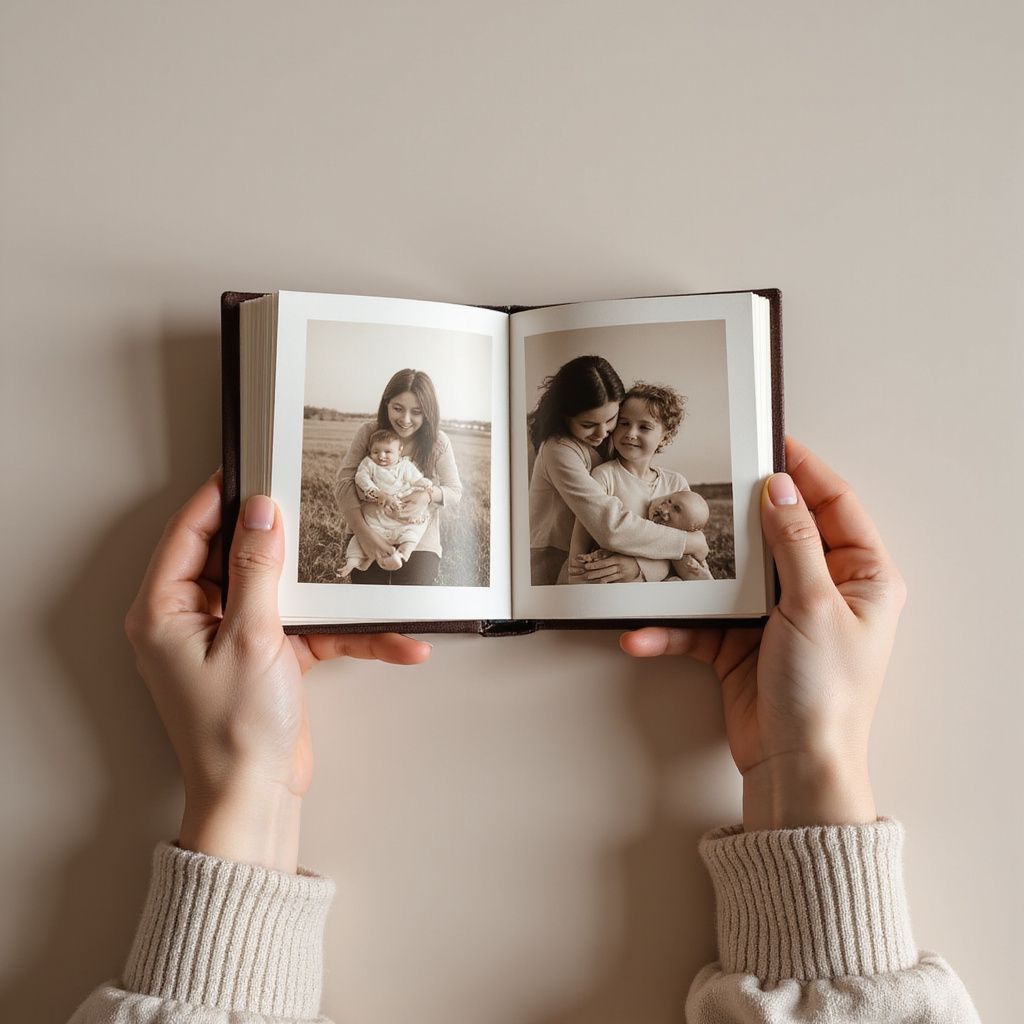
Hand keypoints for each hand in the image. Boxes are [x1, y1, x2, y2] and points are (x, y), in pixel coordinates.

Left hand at [124, 474, 430, 871]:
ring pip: (281, 591)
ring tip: (362, 574)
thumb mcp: (249, 638)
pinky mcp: (267, 656)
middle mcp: (194, 619)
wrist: (257, 798)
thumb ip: (256, 569)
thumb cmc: (233, 730)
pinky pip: (309, 630)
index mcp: (166, 610)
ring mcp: (233, 637)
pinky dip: (347, 635)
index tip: (255, 468)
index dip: (221, 497)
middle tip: (313, 503)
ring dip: (327, 593)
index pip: (189, 533)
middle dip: (282, 539)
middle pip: (238, 556)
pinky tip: (393, 641)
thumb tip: (260, 513)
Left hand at [568, 550, 641, 582]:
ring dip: (598, 578)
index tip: (586, 566)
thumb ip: (606, 554)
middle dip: (594, 573)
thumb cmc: (625, 557)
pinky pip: (613, 582)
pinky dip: (606, 583)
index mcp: (617, 559)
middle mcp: (619, 567)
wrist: (639, 565)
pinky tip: (599, 583)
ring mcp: (621, 574)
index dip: (595, 565)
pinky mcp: (623, 580)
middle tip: (585, 574)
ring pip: (608, 577)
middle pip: (604, 570)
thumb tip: (594, 554)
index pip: (604, 562)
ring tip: (589, 579)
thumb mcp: (617, 553)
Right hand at [620, 438, 905, 830]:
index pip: (835, 505)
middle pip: (777, 533)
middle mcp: (821, 590)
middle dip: (738, 516)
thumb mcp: (815, 606)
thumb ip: (794, 543)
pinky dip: (673, 629)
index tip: (770, 442)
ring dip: (696, 575)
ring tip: (662, 557)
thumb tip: (780, 488)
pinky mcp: (740, 645)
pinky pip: (702, 624)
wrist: (795, 769)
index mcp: (861, 576)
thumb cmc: (825, 694)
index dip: (805, 470)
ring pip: (732, 575)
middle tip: (706, 486)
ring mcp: (778, 616)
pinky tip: (645, 633)